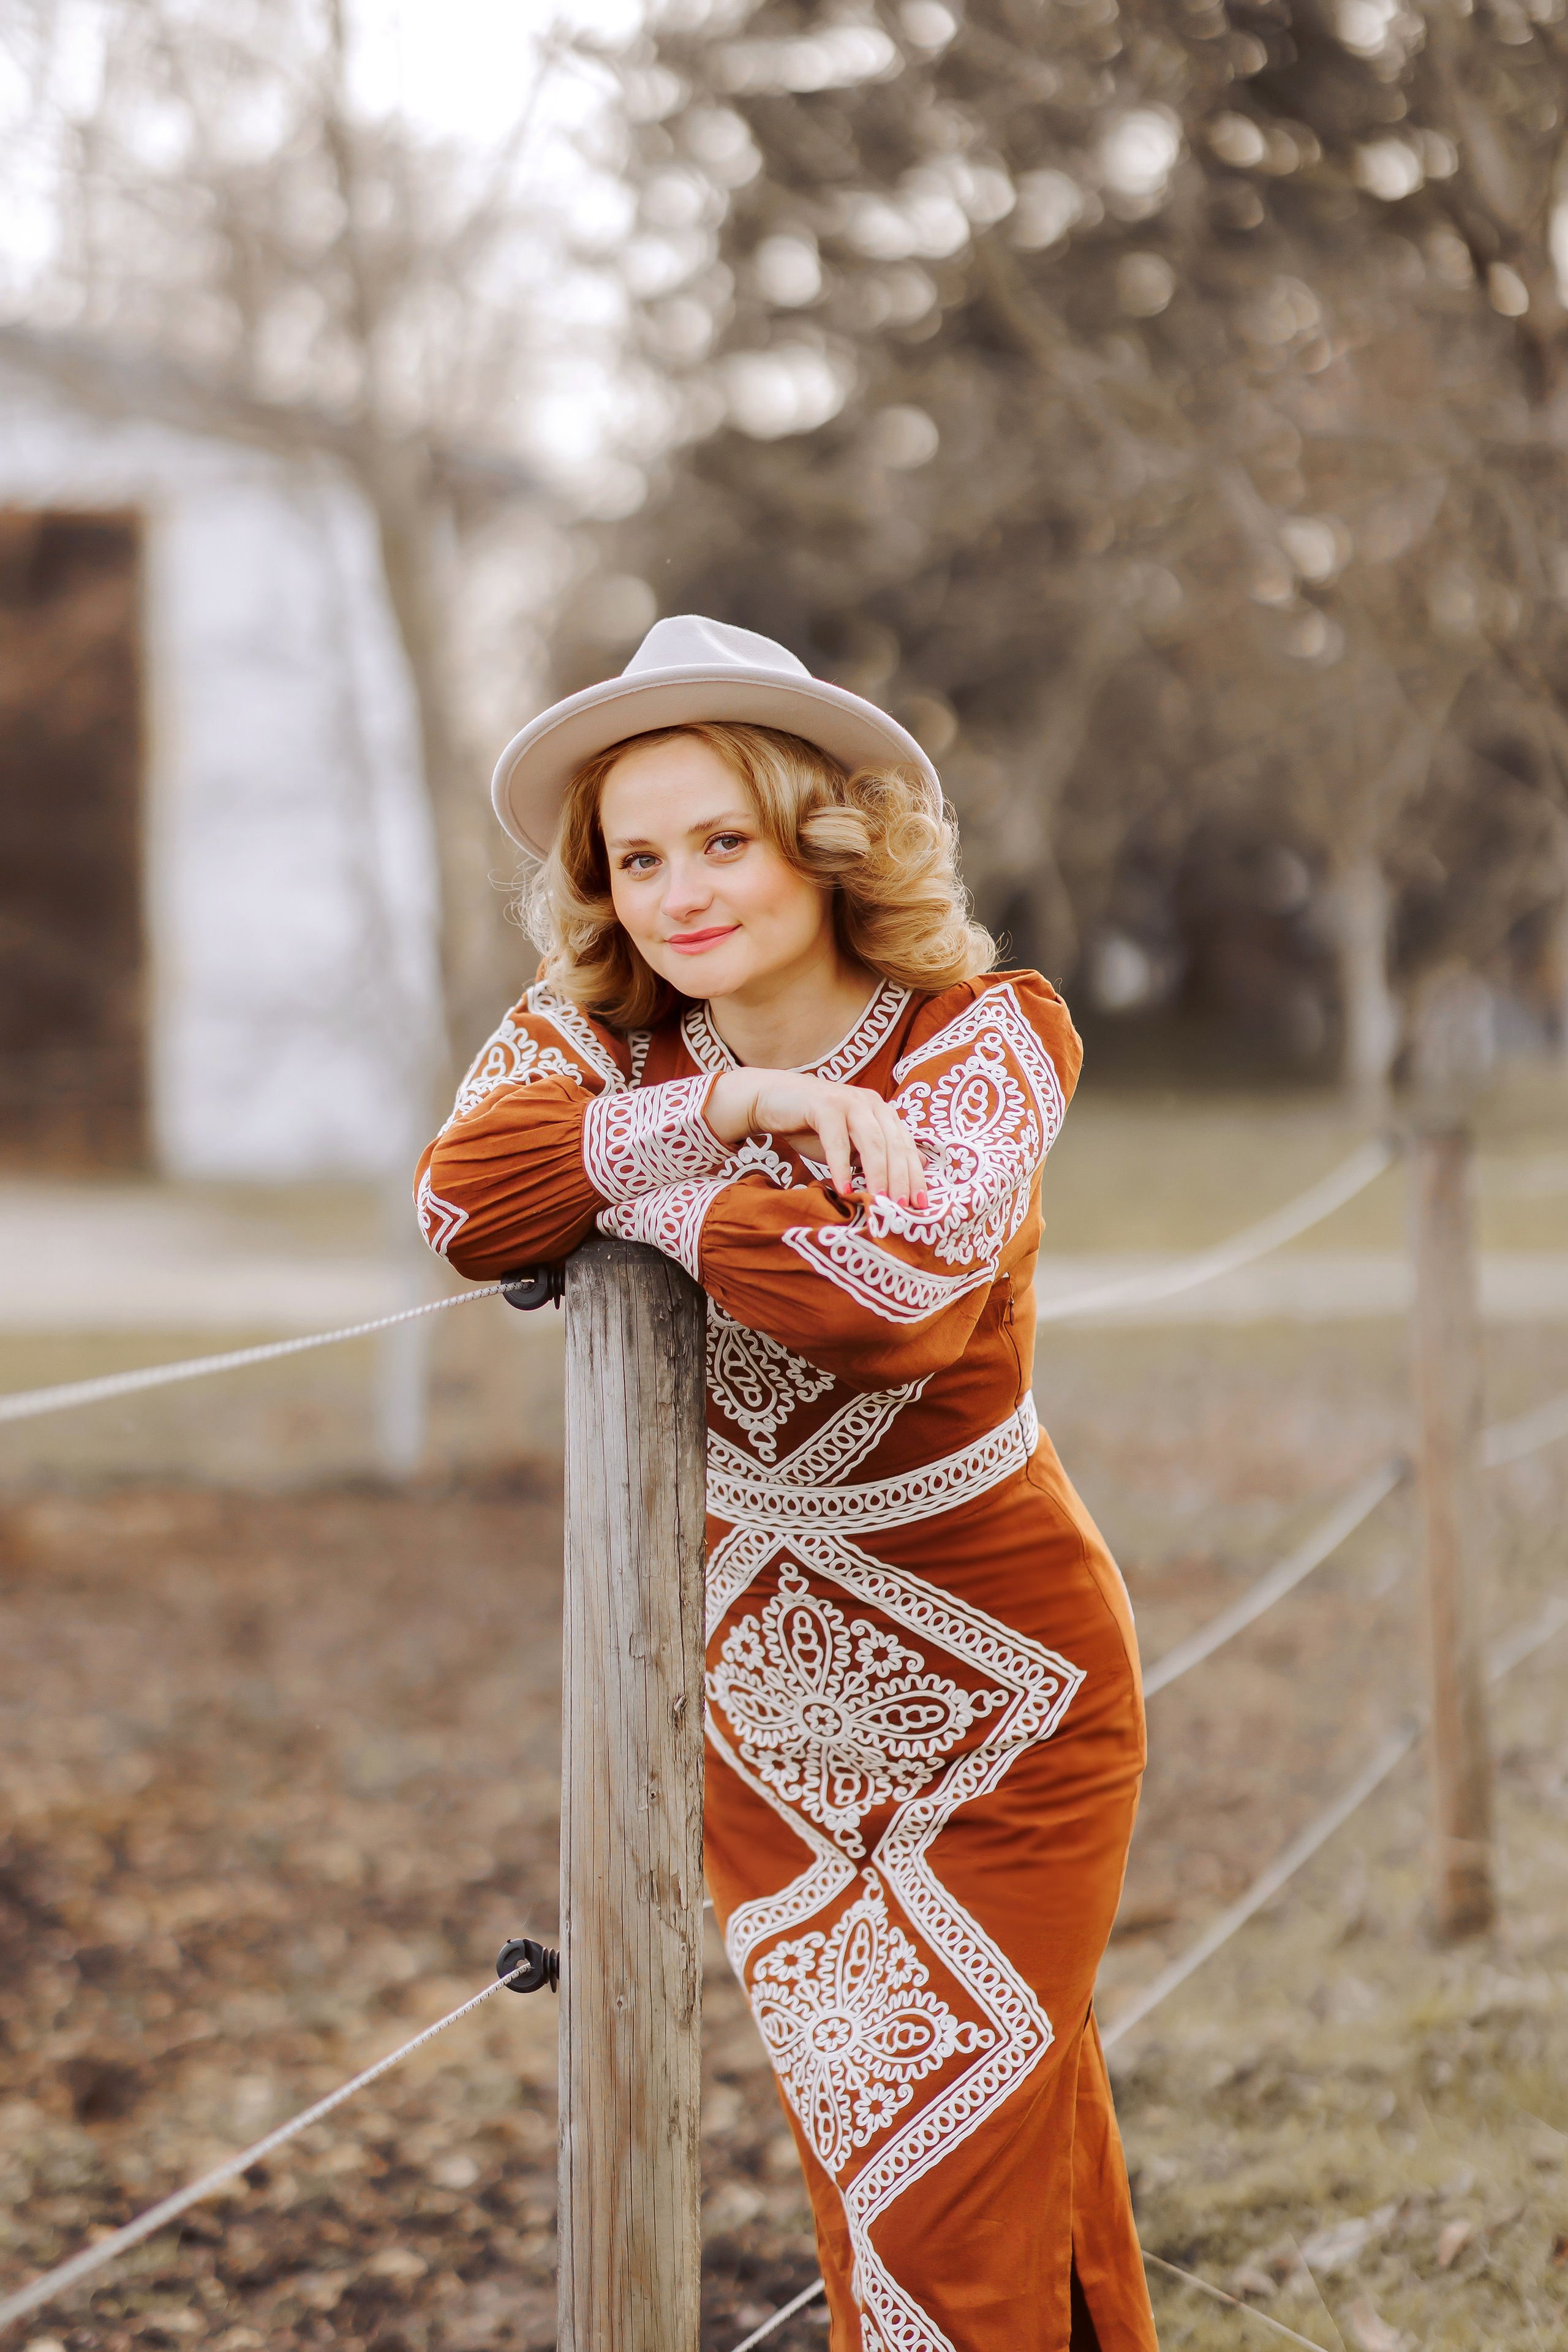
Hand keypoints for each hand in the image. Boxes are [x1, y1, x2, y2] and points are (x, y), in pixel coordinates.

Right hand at [706, 1068, 927, 1206]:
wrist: (774, 1100)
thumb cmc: (814, 1127)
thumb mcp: (850, 1145)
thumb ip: (876, 1157)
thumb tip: (911, 1175)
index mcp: (883, 1113)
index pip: (906, 1147)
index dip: (915, 1177)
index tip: (921, 1206)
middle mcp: (872, 1104)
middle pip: (894, 1146)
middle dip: (901, 1179)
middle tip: (902, 1209)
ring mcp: (849, 1102)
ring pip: (872, 1142)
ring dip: (877, 1174)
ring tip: (879, 1201)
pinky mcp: (825, 1105)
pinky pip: (837, 1141)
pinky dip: (841, 1167)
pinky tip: (843, 1189)